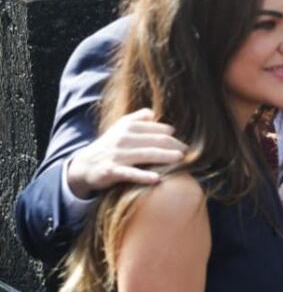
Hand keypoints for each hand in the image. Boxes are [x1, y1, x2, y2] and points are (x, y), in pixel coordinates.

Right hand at [66, 109, 185, 198]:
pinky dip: (144, 176)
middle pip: (157, 140)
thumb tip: (153, 112)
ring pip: (147, 154)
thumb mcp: (120, 128)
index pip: (158, 129)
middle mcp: (124, 138)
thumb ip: (137, 118)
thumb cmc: (109, 146)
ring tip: (181, 159)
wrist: (84, 165)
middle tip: (189, 152)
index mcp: (128, 127)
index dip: (174, 137)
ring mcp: (118, 155)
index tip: (185, 144)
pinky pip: (130, 173)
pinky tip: (157, 179)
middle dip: (175, 146)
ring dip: (165, 156)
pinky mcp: (112, 171)